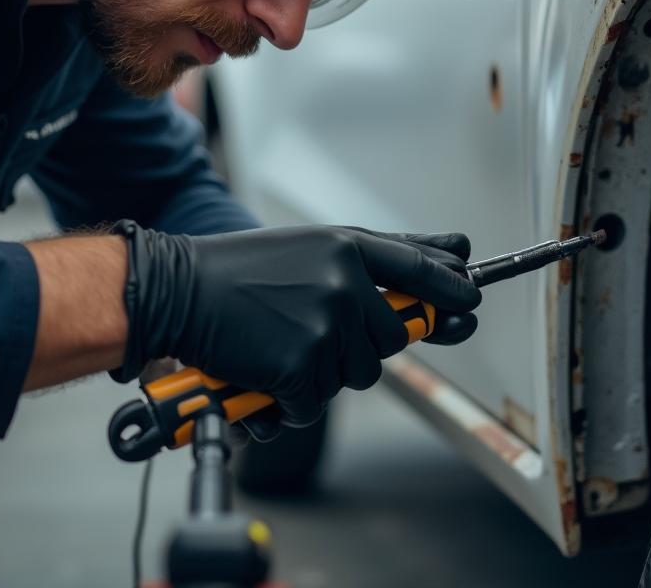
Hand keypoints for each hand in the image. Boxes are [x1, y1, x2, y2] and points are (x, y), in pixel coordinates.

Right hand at [112, 223, 480, 427]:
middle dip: (362, 346)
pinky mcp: (300, 367)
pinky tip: (264, 369)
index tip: (471, 300)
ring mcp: (325, 325)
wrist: (180, 289)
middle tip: (316, 331)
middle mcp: (345, 282)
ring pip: (356, 376)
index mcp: (348, 247)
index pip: (420, 267)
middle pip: (392, 340)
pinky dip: (290, 401)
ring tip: (282, 343)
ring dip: (323, 373)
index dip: (450, 287)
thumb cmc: (242, 269)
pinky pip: (316, 405)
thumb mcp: (312, 245)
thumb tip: (448, 253)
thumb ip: (373, 256)